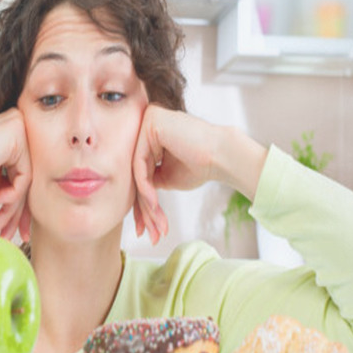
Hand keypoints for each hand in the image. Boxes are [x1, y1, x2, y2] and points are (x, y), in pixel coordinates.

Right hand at [0, 108, 31, 241]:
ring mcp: (19, 126)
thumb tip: (34, 207)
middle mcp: (18, 125)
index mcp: (13, 135)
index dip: (20, 207)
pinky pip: (26, 174)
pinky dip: (13, 193)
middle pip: (28, 176)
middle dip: (19, 212)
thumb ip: (17, 188)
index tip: (18, 230)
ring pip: (28, 178)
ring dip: (13, 208)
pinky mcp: (17, 133)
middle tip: (12, 234)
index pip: (25, 174)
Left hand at [131, 106, 219, 244]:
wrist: (223, 156)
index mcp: (150, 132)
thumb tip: (130, 192)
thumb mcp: (166, 176)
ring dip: (145, 201)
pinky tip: (153, 204)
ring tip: (154, 223)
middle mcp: (146, 123)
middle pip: (136, 171)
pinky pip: (139, 162)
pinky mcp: (150, 123)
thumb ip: (147, 179)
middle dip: (142, 207)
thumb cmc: (200, 165)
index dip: (141, 202)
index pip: (139, 171)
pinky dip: (144, 187)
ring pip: (136, 170)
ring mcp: (147, 120)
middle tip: (147, 231)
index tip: (145, 227)